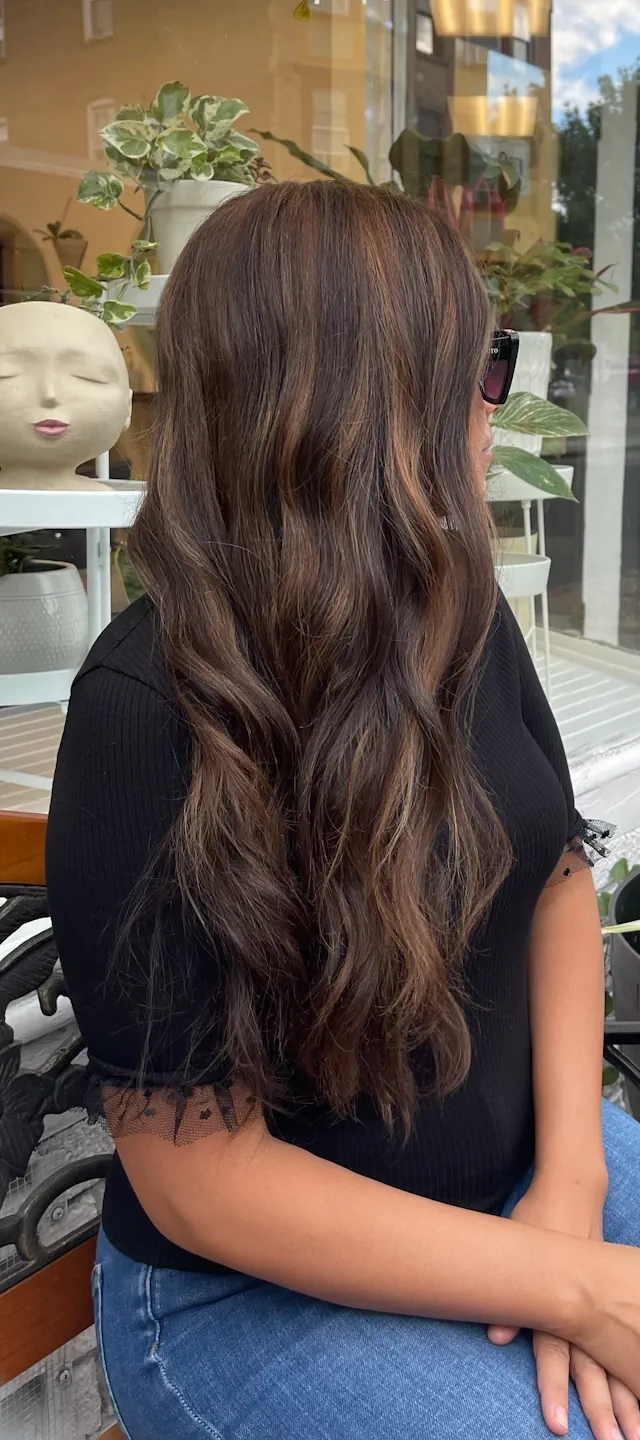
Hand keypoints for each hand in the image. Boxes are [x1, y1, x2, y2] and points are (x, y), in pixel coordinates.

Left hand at [488, 1173, 639, 1439]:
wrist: (571, 1193)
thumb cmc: (534, 1222)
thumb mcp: (515, 1251)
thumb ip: (510, 1301)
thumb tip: (495, 1334)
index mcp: (553, 1298)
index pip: (553, 1354)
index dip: (554, 1389)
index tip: (557, 1424)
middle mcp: (580, 1306)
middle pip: (592, 1369)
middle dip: (601, 1409)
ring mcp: (601, 1303)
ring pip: (617, 1363)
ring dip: (627, 1401)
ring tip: (635, 1433)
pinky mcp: (614, 1296)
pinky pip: (627, 1345)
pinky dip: (636, 1374)